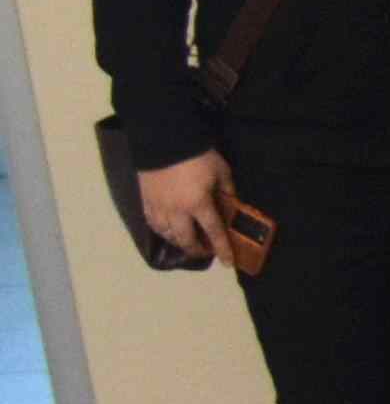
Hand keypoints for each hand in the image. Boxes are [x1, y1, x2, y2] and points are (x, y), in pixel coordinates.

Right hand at [130, 150, 235, 265]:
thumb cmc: (197, 155)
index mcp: (198, 204)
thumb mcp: (221, 171)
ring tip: (187, 242)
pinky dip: (161, 231)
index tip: (227, 263)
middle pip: (185, 239)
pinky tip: (167, 230)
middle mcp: (176, 211)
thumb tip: (231, 202)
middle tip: (205, 252)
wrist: (163, 141)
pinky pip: (152, 223)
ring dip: (178, 242)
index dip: (222, 249)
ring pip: (166, 234)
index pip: (214, 232)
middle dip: (197, 249)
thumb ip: (227, 189)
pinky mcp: (145, 200)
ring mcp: (158, 207)